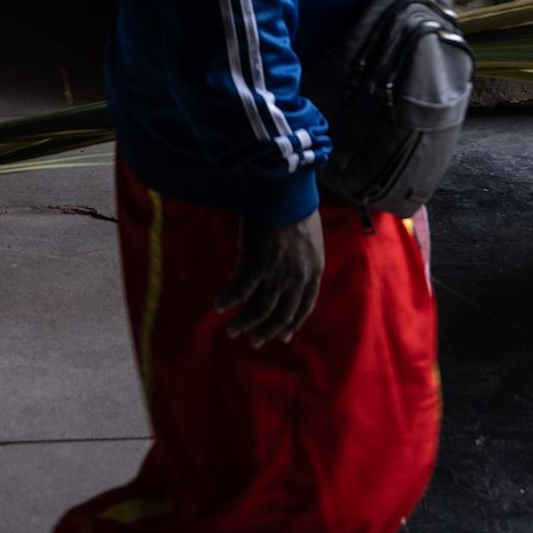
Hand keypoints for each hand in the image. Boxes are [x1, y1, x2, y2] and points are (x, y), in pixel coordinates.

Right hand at [215, 211, 324, 346]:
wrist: (285, 191)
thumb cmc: (296, 208)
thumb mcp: (308, 240)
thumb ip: (301, 260)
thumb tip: (289, 269)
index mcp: (313, 271)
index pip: (304, 307)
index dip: (292, 324)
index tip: (282, 336)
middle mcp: (297, 278)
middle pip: (281, 314)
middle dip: (266, 331)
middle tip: (253, 341)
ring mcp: (277, 273)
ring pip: (260, 309)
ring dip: (244, 322)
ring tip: (232, 330)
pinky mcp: (256, 264)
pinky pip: (240, 290)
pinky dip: (229, 300)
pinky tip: (219, 306)